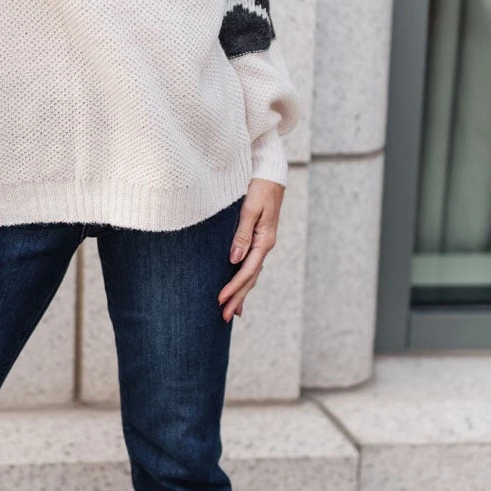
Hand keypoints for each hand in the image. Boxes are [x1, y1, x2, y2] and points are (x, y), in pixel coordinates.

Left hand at [217, 178, 284, 321]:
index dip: (233, 287)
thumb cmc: (259, 187)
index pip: (247, 271)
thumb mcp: (250, 209)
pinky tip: (240, 289)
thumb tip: (234, 260)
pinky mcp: (257, 238)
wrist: (271, 172)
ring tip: (231, 312)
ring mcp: (262, 243)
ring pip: (251, 274)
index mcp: (264, 240)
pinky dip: (245, 279)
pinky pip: (251, 265)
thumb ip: (241, 234)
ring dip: (241, 293)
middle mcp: (264, 245)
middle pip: (250, 278)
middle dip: (237, 298)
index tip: (220, 300)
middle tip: (223, 318)